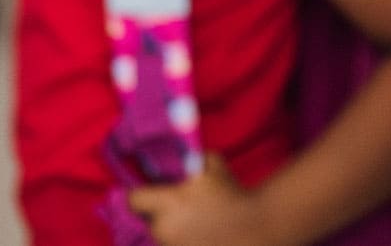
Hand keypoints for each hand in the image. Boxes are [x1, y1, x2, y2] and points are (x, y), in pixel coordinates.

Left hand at [127, 156, 284, 245]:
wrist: (256, 227)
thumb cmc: (234, 194)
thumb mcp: (212, 164)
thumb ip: (190, 158)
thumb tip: (178, 153)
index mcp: (168, 203)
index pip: (133, 200)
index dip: (139, 195)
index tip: (149, 192)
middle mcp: (166, 228)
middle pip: (147, 221)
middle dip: (157, 214)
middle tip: (175, 208)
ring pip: (162, 236)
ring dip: (172, 230)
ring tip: (193, 222)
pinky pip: (176, 244)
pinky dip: (183, 241)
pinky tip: (200, 234)